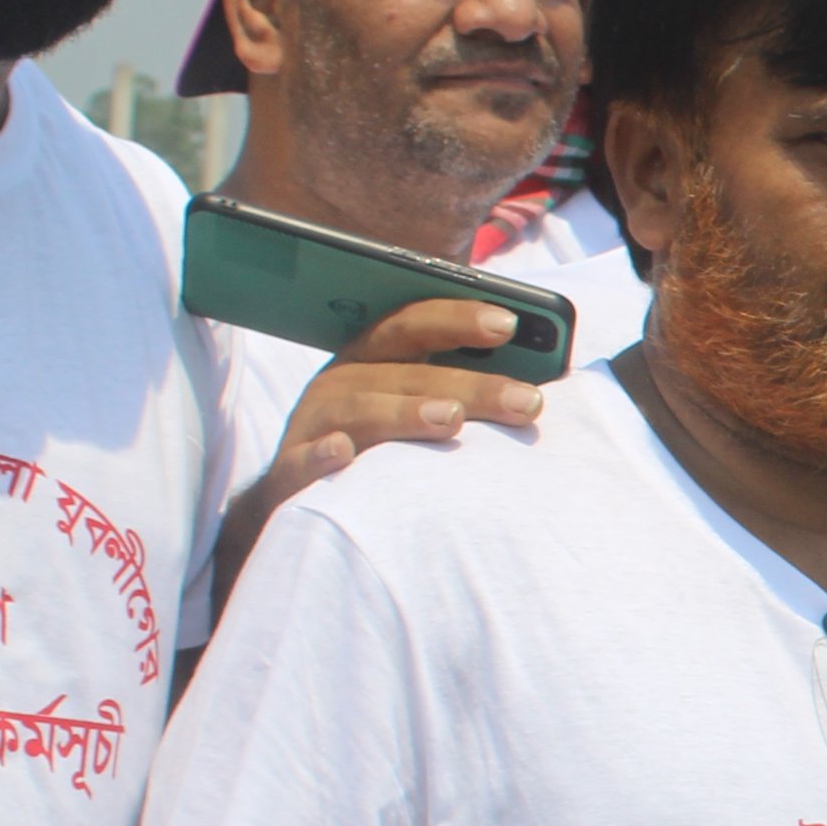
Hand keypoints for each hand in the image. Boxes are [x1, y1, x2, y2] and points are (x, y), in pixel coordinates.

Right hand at [234, 300, 540, 536]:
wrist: (301, 506)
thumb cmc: (380, 449)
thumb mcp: (413, 409)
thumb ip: (461, 390)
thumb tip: (537, 385)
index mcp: (373, 358)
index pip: (415, 325)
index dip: (458, 318)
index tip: (509, 323)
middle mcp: (341, 383)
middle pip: (405, 372)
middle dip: (469, 385)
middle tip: (525, 401)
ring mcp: (312, 425)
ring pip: (359, 409)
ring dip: (404, 412)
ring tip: (450, 420)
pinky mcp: (290, 472)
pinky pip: (304, 461)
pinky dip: (322, 454)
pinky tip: (345, 453)